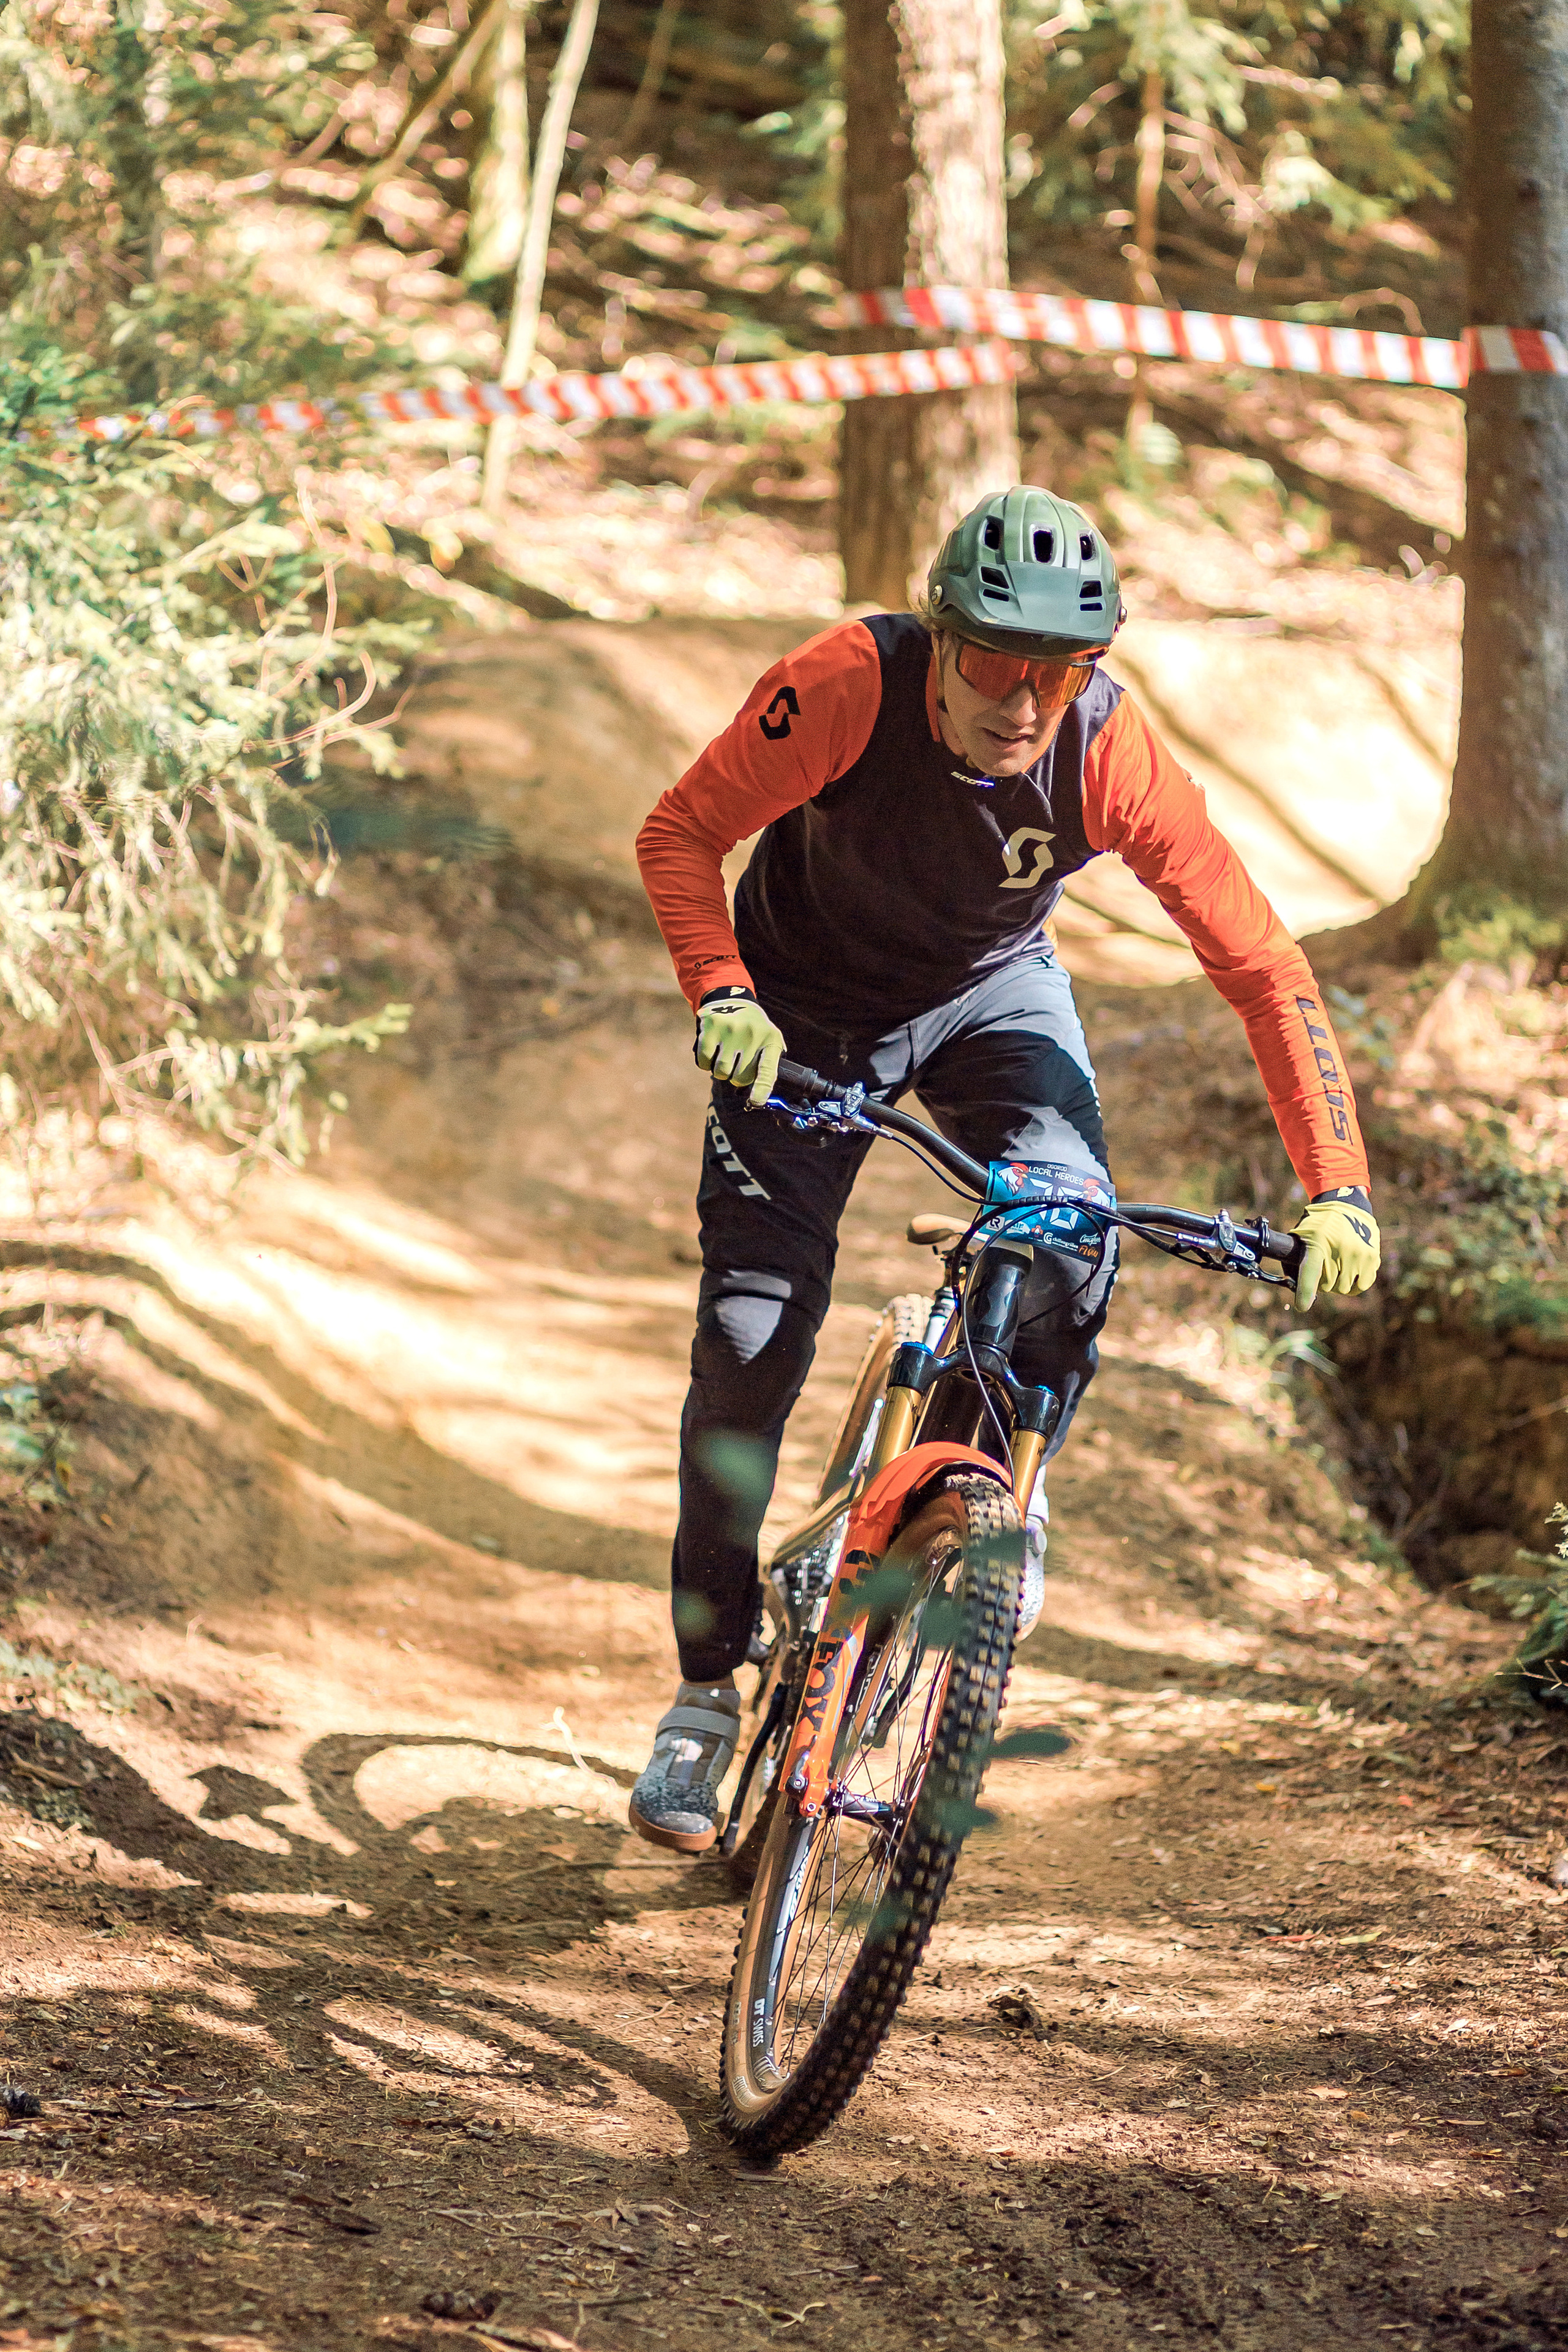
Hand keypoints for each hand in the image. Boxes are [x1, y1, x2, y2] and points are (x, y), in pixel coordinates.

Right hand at [694, 989, 784, 1107]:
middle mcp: (752, 1034)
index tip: (756, 1102)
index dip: (762, 1089)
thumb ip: (768, 1065)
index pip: (767, 1070)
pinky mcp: (711, 1027)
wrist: (732, 999)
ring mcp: (731, 1030)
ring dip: (721, 1071)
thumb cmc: (753, 1029)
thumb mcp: (768, 1040)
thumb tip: (759, 1097)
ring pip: (721, 1072)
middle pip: (739, 1078)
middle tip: (737, 1062)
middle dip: (736, 1076)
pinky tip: (713, 1050)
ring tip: (725, 1055)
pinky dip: (706, 1063)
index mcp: (770, 1040)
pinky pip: (704, 1062)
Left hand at [1293, 1197, 1379, 1309]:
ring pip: (1344, 1288)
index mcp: (1318, 1243)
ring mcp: (1359, 1255)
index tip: (1302, 1306)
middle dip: (1322, 1282)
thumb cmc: (1319, 1224)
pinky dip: (1354, 1283)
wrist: (1347, 1205)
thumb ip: (1296, 1259)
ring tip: (1336, 1268)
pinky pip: (1361, 1285)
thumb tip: (1292, 1285)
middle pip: (1327, 1286)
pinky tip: (1350, 1272)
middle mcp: (1340, 1250)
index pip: (1311, 1273)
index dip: (1305, 1291)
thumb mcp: (1302, 1234)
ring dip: (1338, 1283)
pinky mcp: (1372, 1259)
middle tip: (1323, 1267)